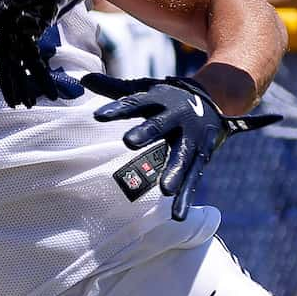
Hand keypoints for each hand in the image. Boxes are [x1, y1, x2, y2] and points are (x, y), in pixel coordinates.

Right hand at [0, 0, 110, 106]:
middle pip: (5, 53)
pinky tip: (45, 90)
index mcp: (10, 3)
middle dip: (9, 79)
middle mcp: (12, 17)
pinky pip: (34, 57)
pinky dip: (38, 73)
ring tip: (29, 104)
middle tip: (14, 102)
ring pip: (19, 60)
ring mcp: (23, 25)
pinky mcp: (35, 30)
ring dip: (24, 82)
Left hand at [82, 72, 274, 220]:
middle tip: (129, 141)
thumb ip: (115, 89)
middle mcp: (177, 117)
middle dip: (147, 132)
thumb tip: (82, 79)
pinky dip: (186, 198)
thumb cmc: (168, 98)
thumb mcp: (145, 88)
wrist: (213, 100)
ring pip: (182, 156)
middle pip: (159, 125)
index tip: (98, 116)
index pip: (135, 102)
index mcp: (159, 99)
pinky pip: (192, 179)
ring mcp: (191, 139)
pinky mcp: (201, 158)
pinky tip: (178, 216)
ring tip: (165, 189)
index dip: (117, 109)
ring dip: (174, 172)